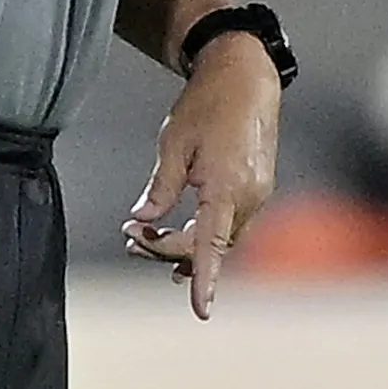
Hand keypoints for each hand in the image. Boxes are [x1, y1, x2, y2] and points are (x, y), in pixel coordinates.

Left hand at [122, 37, 284, 319]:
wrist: (246, 77)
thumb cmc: (207, 104)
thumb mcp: (174, 143)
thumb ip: (161, 187)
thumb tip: (144, 219)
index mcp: (226, 187)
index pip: (212, 245)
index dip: (204, 280)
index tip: (201, 310)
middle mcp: (248, 197)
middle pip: (208, 245)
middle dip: (168, 250)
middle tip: (130, 237)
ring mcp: (257, 195)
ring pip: (220, 238)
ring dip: (185, 244)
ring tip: (144, 239)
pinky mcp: (257, 189)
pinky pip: (229, 224)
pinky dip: (203, 233)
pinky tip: (180, 231)